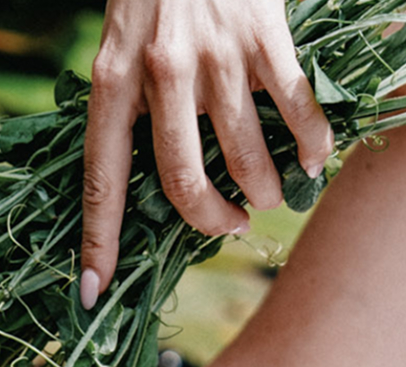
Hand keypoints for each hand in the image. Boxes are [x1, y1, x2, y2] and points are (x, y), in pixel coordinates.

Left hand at [79, 0, 332, 307]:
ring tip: (269, 194)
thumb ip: (124, 106)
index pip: (101, 179)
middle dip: (210, 222)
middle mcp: (159, 74)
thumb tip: (143, 182)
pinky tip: (313, 159)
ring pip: (244, 157)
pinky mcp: (263, 36)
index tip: (92, 292)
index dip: (98, 240)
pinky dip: (310, 147)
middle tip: (228, 226)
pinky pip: (295, 113)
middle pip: (183, 182)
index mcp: (110, 82)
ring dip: (264, 191)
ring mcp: (214, 56)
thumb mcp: (115, 47)